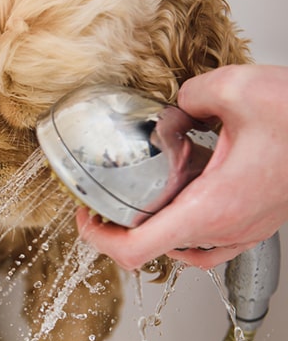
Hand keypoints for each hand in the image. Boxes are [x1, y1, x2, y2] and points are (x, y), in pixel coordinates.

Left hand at [77, 65, 287, 269]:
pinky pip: (209, 241)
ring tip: (138, 200)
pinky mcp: (256, 223)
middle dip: (121, 228)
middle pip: (154, 251)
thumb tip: (176, 106)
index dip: (99, 240)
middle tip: (104, 201)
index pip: (137, 251)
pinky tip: (182, 195)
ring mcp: (244, 231)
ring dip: (154, 229)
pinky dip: (185, 227)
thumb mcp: (234, 89)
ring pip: (183, 250)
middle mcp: (226, 229)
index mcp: (211, 207)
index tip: (85, 218)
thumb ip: (188, 96)